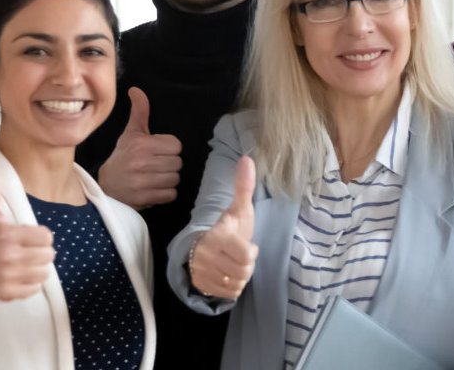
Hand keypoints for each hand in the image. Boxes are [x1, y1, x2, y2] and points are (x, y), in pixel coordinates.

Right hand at [0, 163, 54, 301]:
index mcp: (7, 235)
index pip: (46, 236)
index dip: (40, 236)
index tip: (27, 237)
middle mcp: (7, 257)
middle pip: (49, 256)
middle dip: (40, 252)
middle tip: (26, 251)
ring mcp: (7, 277)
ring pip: (44, 273)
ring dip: (36, 268)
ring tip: (22, 263)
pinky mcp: (7, 293)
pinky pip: (35, 289)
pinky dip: (29, 284)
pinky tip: (16, 277)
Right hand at [98, 87, 182, 208]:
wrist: (106, 185)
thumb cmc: (123, 157)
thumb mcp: (131, 133)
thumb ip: (139, 112)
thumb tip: (136, 90)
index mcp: (141, 144)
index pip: (176, 145)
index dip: (168, 148)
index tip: (157, 151)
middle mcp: (141, 162)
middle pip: (178, 163)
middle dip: (169, 164)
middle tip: (155, 165)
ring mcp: (142, 182)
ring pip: (175, 179)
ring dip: (168, 179)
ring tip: (154, 177)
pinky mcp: (145, 198)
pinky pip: (171, 194)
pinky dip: (165, 194)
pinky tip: (153, 189)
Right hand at [191, 156, 259, 299]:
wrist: (204, 246)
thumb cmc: (228, 227)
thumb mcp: (238, 209)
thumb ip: (243, 187)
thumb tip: (247, 159)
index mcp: (217, 236)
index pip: (248, 256)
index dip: (251, 251)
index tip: (246, 245)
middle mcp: (207, 255)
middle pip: (244, 271)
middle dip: (246, 265)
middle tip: (239, 255)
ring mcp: (202, 272)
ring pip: (237, 283)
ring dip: (240, 276)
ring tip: (233, 263)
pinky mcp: (201, 285)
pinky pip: (229, 294)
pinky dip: (232, 287)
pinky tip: (226, 274)